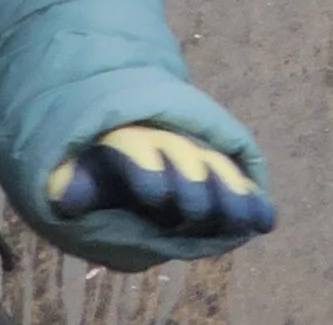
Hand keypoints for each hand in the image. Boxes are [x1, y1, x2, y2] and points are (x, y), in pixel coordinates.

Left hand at [46, 127, 272, 244]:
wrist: (121, 113)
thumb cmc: (93, 160)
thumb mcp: (72, 168)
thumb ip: (72, 182)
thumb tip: (66, 195)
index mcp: (122, 132)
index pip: (134, 145)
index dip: (144, 166)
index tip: (155, 193)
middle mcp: (162, 133)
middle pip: (180, 154)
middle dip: (190, 180)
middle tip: (196, 209)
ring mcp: (190, 146)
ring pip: (211, 164)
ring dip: (228, 191)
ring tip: (247, 218)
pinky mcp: (212, 159)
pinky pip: (233, 174)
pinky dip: (249, 196)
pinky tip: (266, 219)